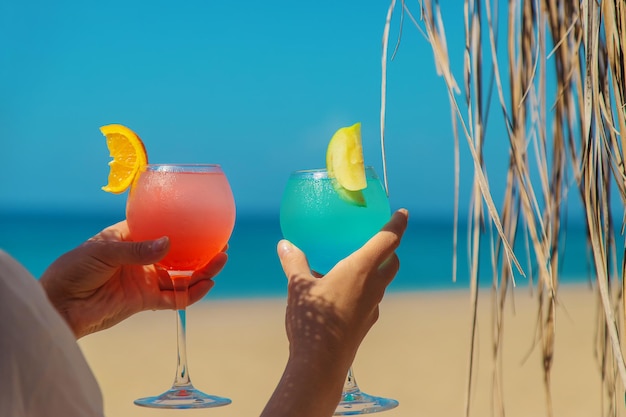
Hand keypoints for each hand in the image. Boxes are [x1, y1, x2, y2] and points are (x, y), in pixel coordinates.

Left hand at [40, 220, 226, 338]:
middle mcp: (142, 257)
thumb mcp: (103, 252)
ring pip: (181, 275)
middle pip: (179, 253)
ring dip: (201, 270)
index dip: (183, 226)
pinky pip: (174, 297)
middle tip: (222, 243)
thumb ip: (137, 250)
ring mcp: (145, 279)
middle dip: (200, 249)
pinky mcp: (145, 301)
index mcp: (131, 238)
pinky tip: (206, 285)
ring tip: (220, 261)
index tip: (204, 221)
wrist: (60, 305)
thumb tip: (169, 244)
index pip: (162, 228)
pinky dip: (191, 293)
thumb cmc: (73, 269)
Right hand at [262, 208, 408, 416]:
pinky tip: (341, 294)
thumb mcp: (298, 286)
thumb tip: (285, 244)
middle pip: (392, 262)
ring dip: (377, 270)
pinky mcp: (365, 323)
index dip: (398, 224)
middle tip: (380, 239)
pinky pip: (369, 299)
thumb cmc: (313, 320)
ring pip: (382, 282)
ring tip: (356, 265)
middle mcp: (373, 286)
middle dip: (391, 249)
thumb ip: (294, 262)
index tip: (403, 213)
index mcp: (361, 270)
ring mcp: (372, 307)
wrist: (321, 364)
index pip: (388, 240)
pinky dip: (363, 290)